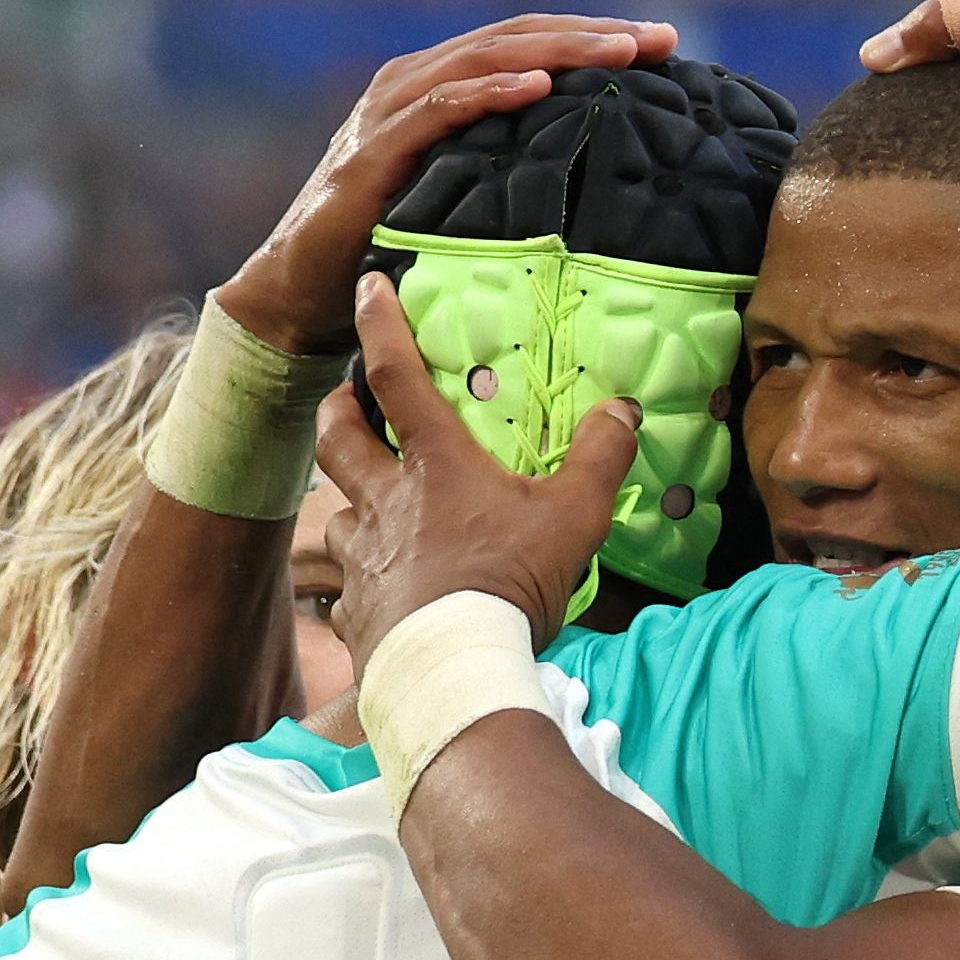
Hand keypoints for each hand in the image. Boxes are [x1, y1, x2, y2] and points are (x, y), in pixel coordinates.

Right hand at [217, 15, 676, 356]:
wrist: (299, 294)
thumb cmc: (387, 256)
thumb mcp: (462, 209)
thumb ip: (508, 182)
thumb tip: (595, 194)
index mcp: (440, 91)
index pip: (526, 48)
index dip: (592, 39)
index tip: (662, 47)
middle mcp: (414, 85)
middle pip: (515, 39)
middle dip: (592, 35)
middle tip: (659, 38)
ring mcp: (390, 112)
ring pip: (485, 59)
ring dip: (557, 52)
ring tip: (619, 51)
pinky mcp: (373, 152)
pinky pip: (439, 109)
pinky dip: (490, 93)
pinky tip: (538, 86)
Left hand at [315, 274, 639, 662]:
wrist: (457, 671)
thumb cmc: (510, 585)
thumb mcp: (574, 520)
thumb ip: (599, 460)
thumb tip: (622, 410)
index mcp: (434, 465)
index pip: (396, 375)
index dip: (380, 325)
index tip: (367, 287)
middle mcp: (385, 501)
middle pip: (337, 438)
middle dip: (337, 411)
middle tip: (344, 404)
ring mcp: (364, 559)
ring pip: (337, 514)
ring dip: (349, 504)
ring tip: (370, 512)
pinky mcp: (356, 612)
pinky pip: (347, 590)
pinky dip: (360, 585)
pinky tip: (381, 598)